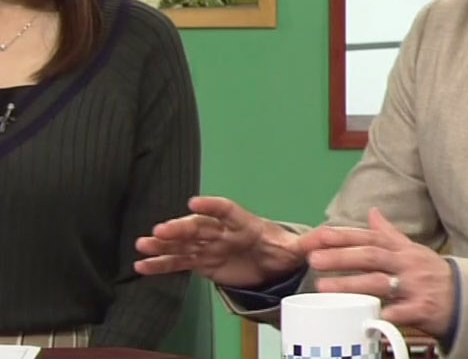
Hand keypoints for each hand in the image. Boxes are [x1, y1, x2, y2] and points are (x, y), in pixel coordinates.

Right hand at [133, 196, 305, 288]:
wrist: (269, 263)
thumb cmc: (279, 249)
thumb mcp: (294, 248)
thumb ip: (307, 244)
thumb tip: (326, 237)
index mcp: (244, 223)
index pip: (226, 211)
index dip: (211, 207)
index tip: (194, 203)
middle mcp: (221, 231)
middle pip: (198, 227)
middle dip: (179, 228)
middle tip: (160, 229)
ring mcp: (208, 246)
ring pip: (183, 243)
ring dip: (163, 243)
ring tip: (142, 243)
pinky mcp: (200, 262)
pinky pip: (178, 262)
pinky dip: (160, 263)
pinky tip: (141, 265)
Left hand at [299, 207, 455, 339]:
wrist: (466, 298)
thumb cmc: (432, 274)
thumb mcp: (412, 249)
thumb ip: (389, 233)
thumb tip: (372, 212)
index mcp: (401, 250)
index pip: (368, 238)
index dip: (342, 236)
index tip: (318, 236)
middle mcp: (406, 264)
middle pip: (371, 256)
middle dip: (341, 257)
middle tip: (314, 259)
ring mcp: (415, 286)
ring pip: (380, 283)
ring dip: (352, 284)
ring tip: (324, 287)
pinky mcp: (423, 309)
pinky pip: (404, 311)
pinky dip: (389, 313)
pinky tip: (369, 316)